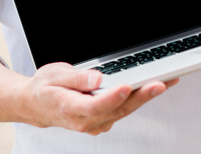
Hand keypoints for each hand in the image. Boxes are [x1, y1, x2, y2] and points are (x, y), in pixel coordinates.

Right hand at [16, 63, 177, 134]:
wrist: (35, 105)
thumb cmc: (44, 89)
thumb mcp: (55, 75)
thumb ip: (77, 78)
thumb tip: (96, 78)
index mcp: (70, 108)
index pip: (95, 106)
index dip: (113, 97)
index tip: (127, 85)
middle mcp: (84, 121)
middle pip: (117, 110)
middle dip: (141, 97)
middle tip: (160, 83)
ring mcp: (94, 124)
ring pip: (123, 112)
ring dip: (145, 98)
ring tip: (166, 82)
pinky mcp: (102, 121)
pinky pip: (122, 111)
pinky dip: (137, 100)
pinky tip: (151, 88)